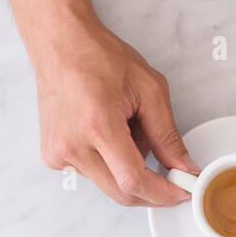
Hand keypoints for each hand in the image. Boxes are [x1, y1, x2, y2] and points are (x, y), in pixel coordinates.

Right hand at [29, 11, 199, 206]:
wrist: (59, 44)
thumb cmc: (98, 57)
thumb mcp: (148, 89)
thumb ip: (167, 135)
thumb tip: (183, 167)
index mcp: (97, 125)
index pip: (133, 180)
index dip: (162, 193)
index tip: (181, 192)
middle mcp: (72, 145)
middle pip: (121, 193)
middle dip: (151, 190)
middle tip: (170, 173)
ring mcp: (58, 154)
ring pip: (108, 185)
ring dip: (128, 169)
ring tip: (127, 130)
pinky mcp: (52, 158)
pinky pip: (91, 175)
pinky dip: (109, 163)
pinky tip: (106, 134)